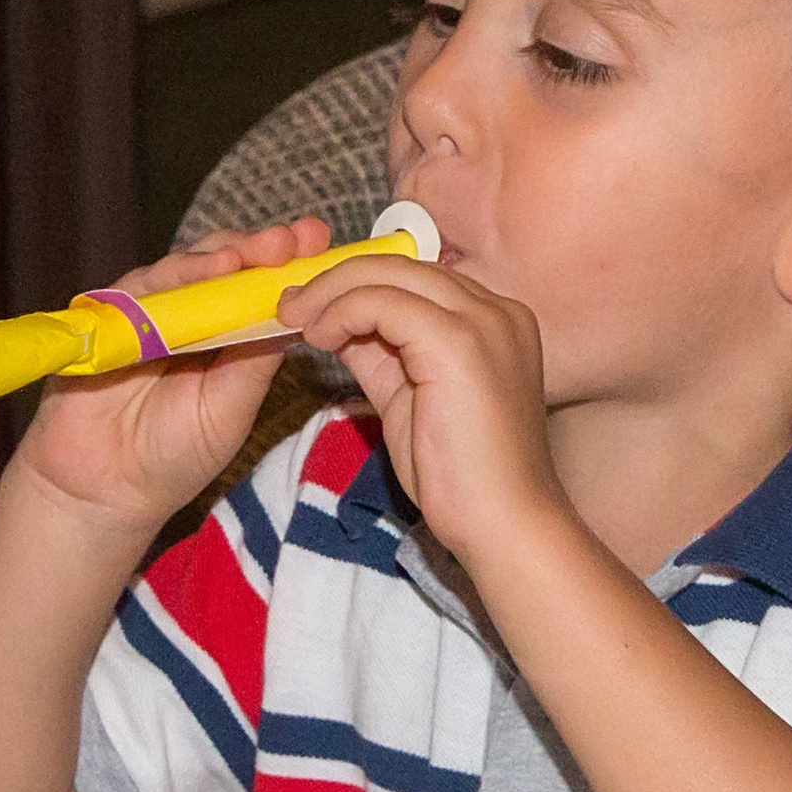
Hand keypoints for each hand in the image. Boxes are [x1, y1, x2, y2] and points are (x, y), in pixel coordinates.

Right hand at [14, 220, 331, 534]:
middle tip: (294, 239)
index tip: (322, 244)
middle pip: (226, 266)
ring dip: (224, 254)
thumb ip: (256, 359)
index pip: (260, 288)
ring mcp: (148, 313)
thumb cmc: (172, 455)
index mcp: (225, 336)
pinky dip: (178, 276)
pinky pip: (144, 287)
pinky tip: (210, 270)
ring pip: (188, 268)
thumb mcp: (230, 408)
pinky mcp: (110, 315)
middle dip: (262, 248)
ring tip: (258, 252)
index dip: (289, 264)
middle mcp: (188, 316)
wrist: (104, 491)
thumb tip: (299, 308)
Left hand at [277, 257, 563, 567]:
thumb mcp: (410, 398)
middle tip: (288, 305)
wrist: (503, 526)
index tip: (311, 305)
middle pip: (400, 266)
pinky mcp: (459, 341)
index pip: (416, 279)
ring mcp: (484, 321)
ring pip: (388, 274)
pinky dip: (340, 311)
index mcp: (494, 321)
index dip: (358, 284)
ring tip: (294, 320)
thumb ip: (382, 355)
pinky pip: (381, 302)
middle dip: (335, 279)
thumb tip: (337, 324)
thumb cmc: (461, 478)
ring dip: (330, 292)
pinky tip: (319, 337)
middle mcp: (497, 310)